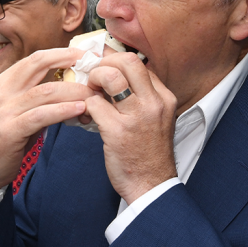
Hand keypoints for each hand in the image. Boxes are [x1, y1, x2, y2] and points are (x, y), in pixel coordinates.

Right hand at [0, 48, 97, 206]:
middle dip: (69, 62)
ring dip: (74, 92)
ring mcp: (5, 110)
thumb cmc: (4, 137)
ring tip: (93, 96)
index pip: (35, 59)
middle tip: (93, 67)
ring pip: (46, 91)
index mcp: (4, 82)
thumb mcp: (17, 109)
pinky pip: (42, 115)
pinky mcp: (10, 130)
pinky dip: (64, 110)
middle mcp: (3, 91)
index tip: (83, 55)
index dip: (61, 53)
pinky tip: (79, 110)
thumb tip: (70, 86)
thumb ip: (37, 96)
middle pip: (38, 65)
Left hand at [85, 52, 177, 203]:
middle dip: (102, 64)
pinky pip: (93, 103)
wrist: (151, 185)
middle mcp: (154, 103)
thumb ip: (138, 97)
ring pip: (109, 76)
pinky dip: (83, 106)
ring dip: (91, 81)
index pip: (137, 63)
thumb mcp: (154, 119)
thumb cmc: (147, 153)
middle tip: (91, 78)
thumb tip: (110, 76)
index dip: (113, 62)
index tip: (100, 68)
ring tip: (88, 94)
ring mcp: (137, 116)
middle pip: (126, 61)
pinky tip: (84, 116)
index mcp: (163, 98)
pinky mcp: (118, 131)